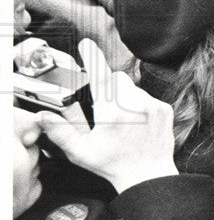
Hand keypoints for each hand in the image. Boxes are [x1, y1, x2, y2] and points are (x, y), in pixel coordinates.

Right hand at [35, 39, 177, 193]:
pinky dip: (140, 105)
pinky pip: (148, 97)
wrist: (148, 174)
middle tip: (104, 109)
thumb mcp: (81, 151)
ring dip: (124, 97)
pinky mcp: (164, 109)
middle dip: (108, 87)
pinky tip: (136, 124)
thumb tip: (45, 117)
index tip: (87, 44)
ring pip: (133, 88)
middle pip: (117, 79)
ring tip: (122, 122)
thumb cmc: (114, 164)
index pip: (100, 77)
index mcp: (112, 113)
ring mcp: (152, 106)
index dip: (93, 58)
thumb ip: (61, 131)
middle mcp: (135, 105)